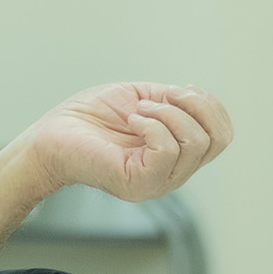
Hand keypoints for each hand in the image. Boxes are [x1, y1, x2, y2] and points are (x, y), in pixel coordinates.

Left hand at [24, 82, 232, 202]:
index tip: (177, 90)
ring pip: (195, 143)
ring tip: (136, 112)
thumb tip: (197, 98)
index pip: (222, 136)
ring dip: (167, 113)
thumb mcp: (141, 98)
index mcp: (177, 155)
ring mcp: (158, 182)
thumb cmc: (89, 117)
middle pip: (218, 139)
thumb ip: (173, 101)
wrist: (50, 135)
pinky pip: (167, 150)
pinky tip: (132, 121)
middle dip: (195, 106)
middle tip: (159, 97)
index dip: (209, 105)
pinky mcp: (139, 183)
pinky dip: (153, 126)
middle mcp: (173, 173)